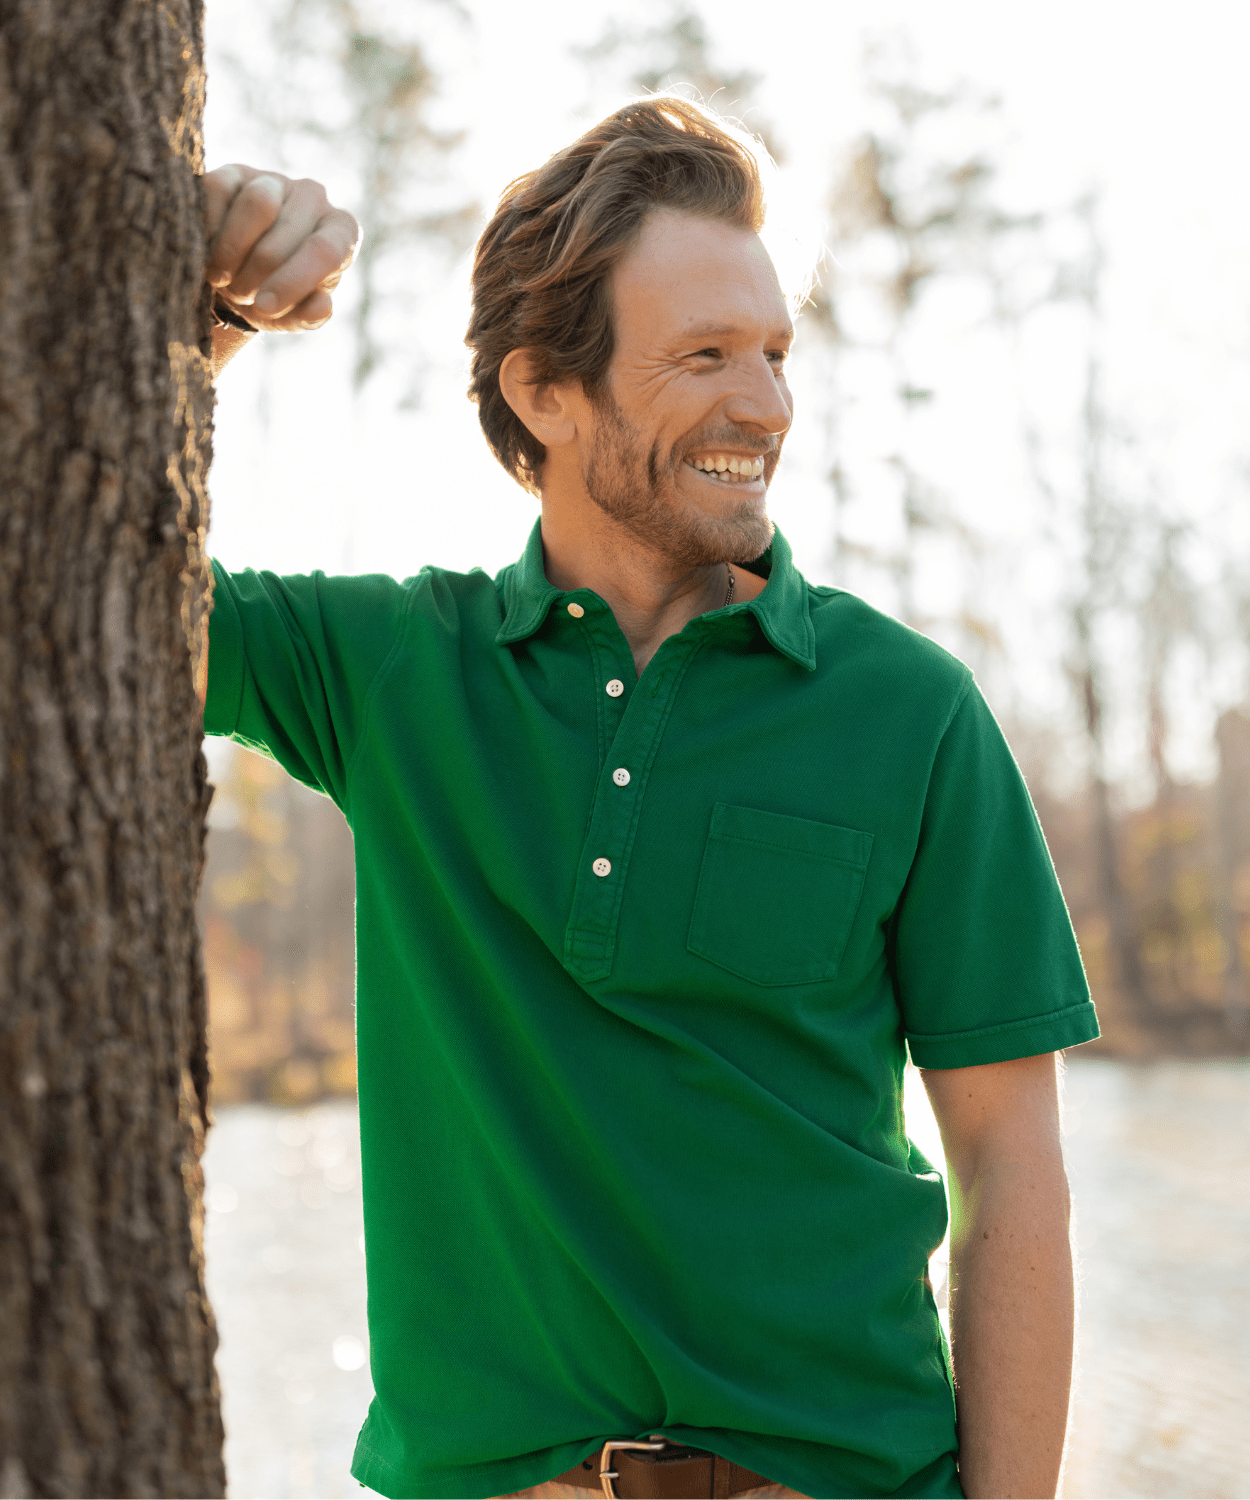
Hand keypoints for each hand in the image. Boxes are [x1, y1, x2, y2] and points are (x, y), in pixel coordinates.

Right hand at [203, 164, 360, 331]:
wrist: (236, 272)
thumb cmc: (274, 293)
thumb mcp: (293, 314)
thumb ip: (310, 315)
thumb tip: (322, 305)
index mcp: (341, 231)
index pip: (325, 251)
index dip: (292, 282)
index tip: (263, 307)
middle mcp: (313, 197)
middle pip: (283, 239)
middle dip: (254, 279)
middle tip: (240, 295)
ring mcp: (274, 181)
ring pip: (257, 205)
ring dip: (231, 252)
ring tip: (221, 276)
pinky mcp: (234, 172)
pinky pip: (218, 192)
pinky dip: (207, 229)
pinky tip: (205, 249)